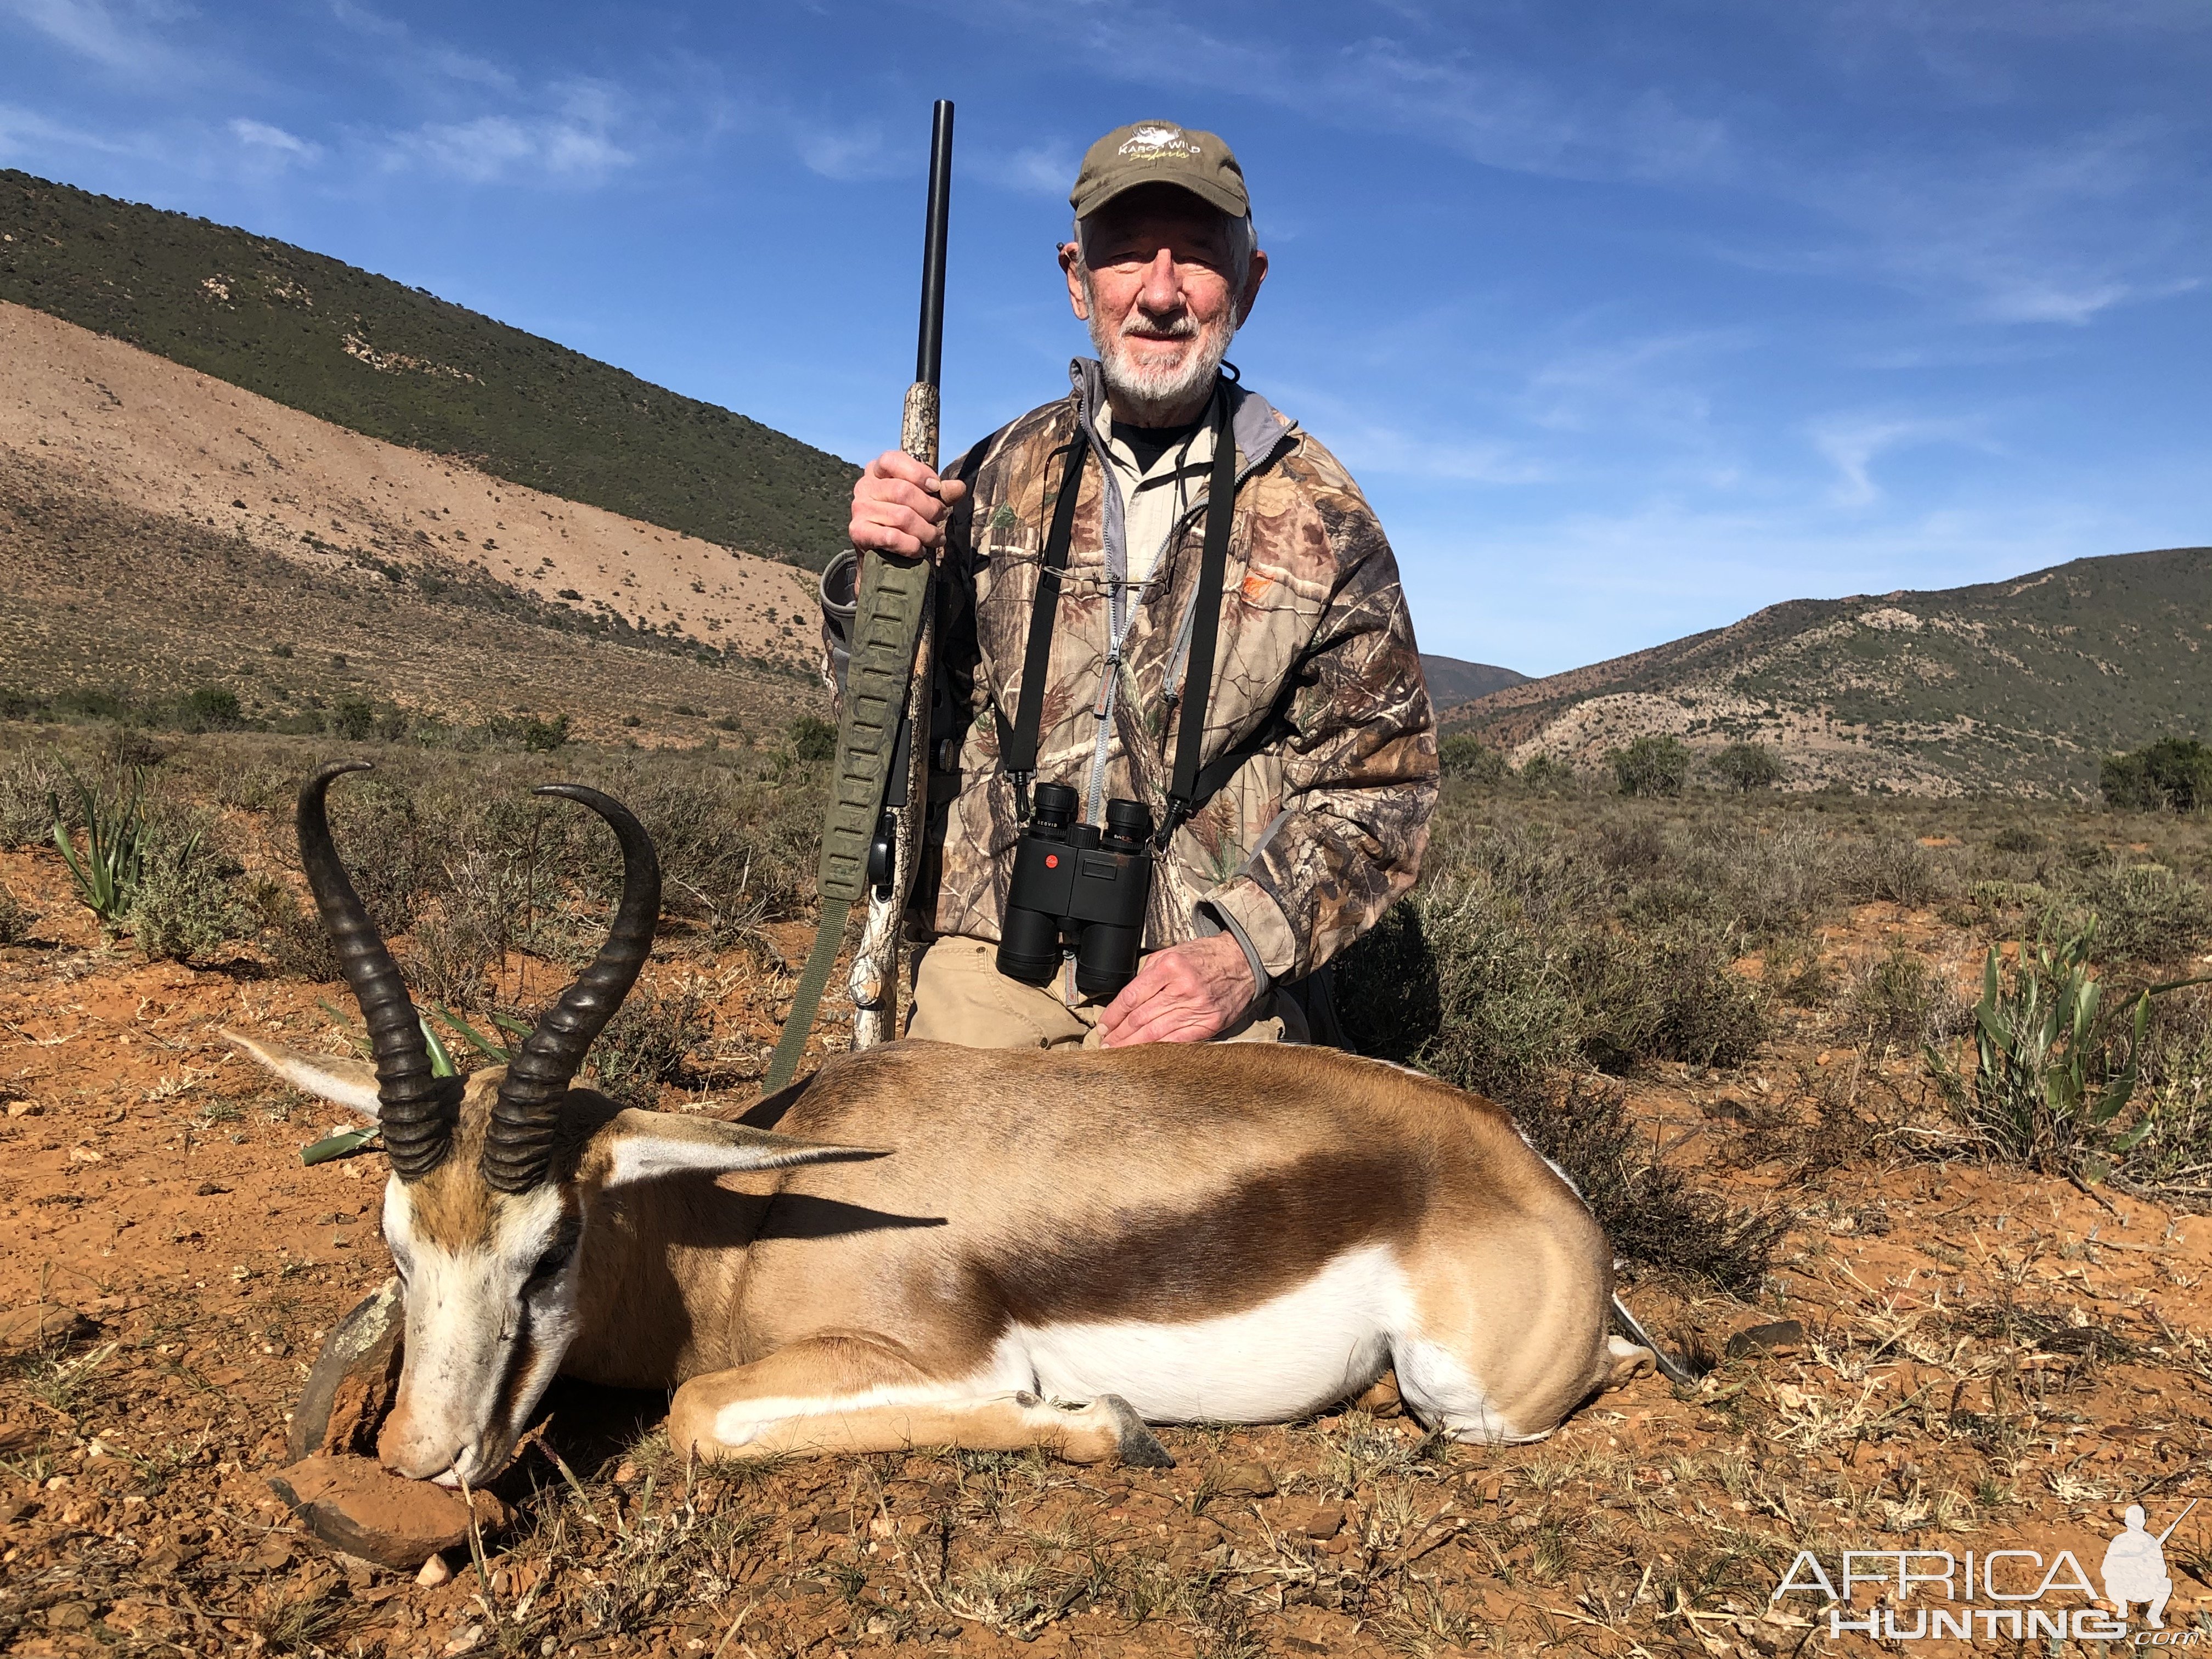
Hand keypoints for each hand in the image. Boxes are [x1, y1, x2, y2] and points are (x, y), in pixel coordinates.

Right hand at [849, 451, 968, 557]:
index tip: (936, 486)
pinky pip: (892, 537)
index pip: (892, 460)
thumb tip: (959, 487)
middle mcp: (864, 486)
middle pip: (902, 491)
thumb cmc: (903, 517)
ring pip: (902, 517)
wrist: (878, 550)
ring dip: (926, 531)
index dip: (917, 472)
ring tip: (936, 538)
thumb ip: (940, 492)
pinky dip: (911, 545)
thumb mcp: (922, 499)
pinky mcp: (859, 532)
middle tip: (941, 517)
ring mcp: (859, 509)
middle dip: (930, 507)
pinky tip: (919, 549)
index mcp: (877, 470)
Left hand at [1096, 934, 1255, 1046]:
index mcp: (1169, 967)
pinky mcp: (1210, 1023)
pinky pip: (1178, 1041)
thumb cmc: (1204, 957)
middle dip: (1119, 1034)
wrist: (1242, 961)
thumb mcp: (1171, 953)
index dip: (1114, 1014)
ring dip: (1133, 1045)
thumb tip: (1126, 1001)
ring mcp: (1197, 1007)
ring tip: (1118, 1052)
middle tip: (1105, 1044)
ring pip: (1156, 1033)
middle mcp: (1182, 988)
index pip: (1132, 997)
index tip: (1104, 1025)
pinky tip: (1145, 1055)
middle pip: (1141, 1017)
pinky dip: (1159, 1050)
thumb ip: (1148, 974)